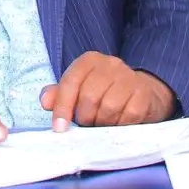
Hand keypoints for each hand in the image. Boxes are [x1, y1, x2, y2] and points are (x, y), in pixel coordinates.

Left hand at [40, 52, 175, 130]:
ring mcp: (129, 77)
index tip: (59, 128)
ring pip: (109, 108)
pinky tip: (118, 123)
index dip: (62, 107)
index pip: (70, 82)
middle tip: (87, 123)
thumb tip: (45, 101)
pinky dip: (119, 125)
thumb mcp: (79, 88)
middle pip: (89, 97)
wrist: (141, 91)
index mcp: (89, 61)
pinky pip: (128, 116)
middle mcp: (110, 64)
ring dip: (102, 123)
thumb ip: (60, 94)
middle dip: (85, 117)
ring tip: (101, 123)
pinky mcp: (143, 94)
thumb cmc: (103, 91)